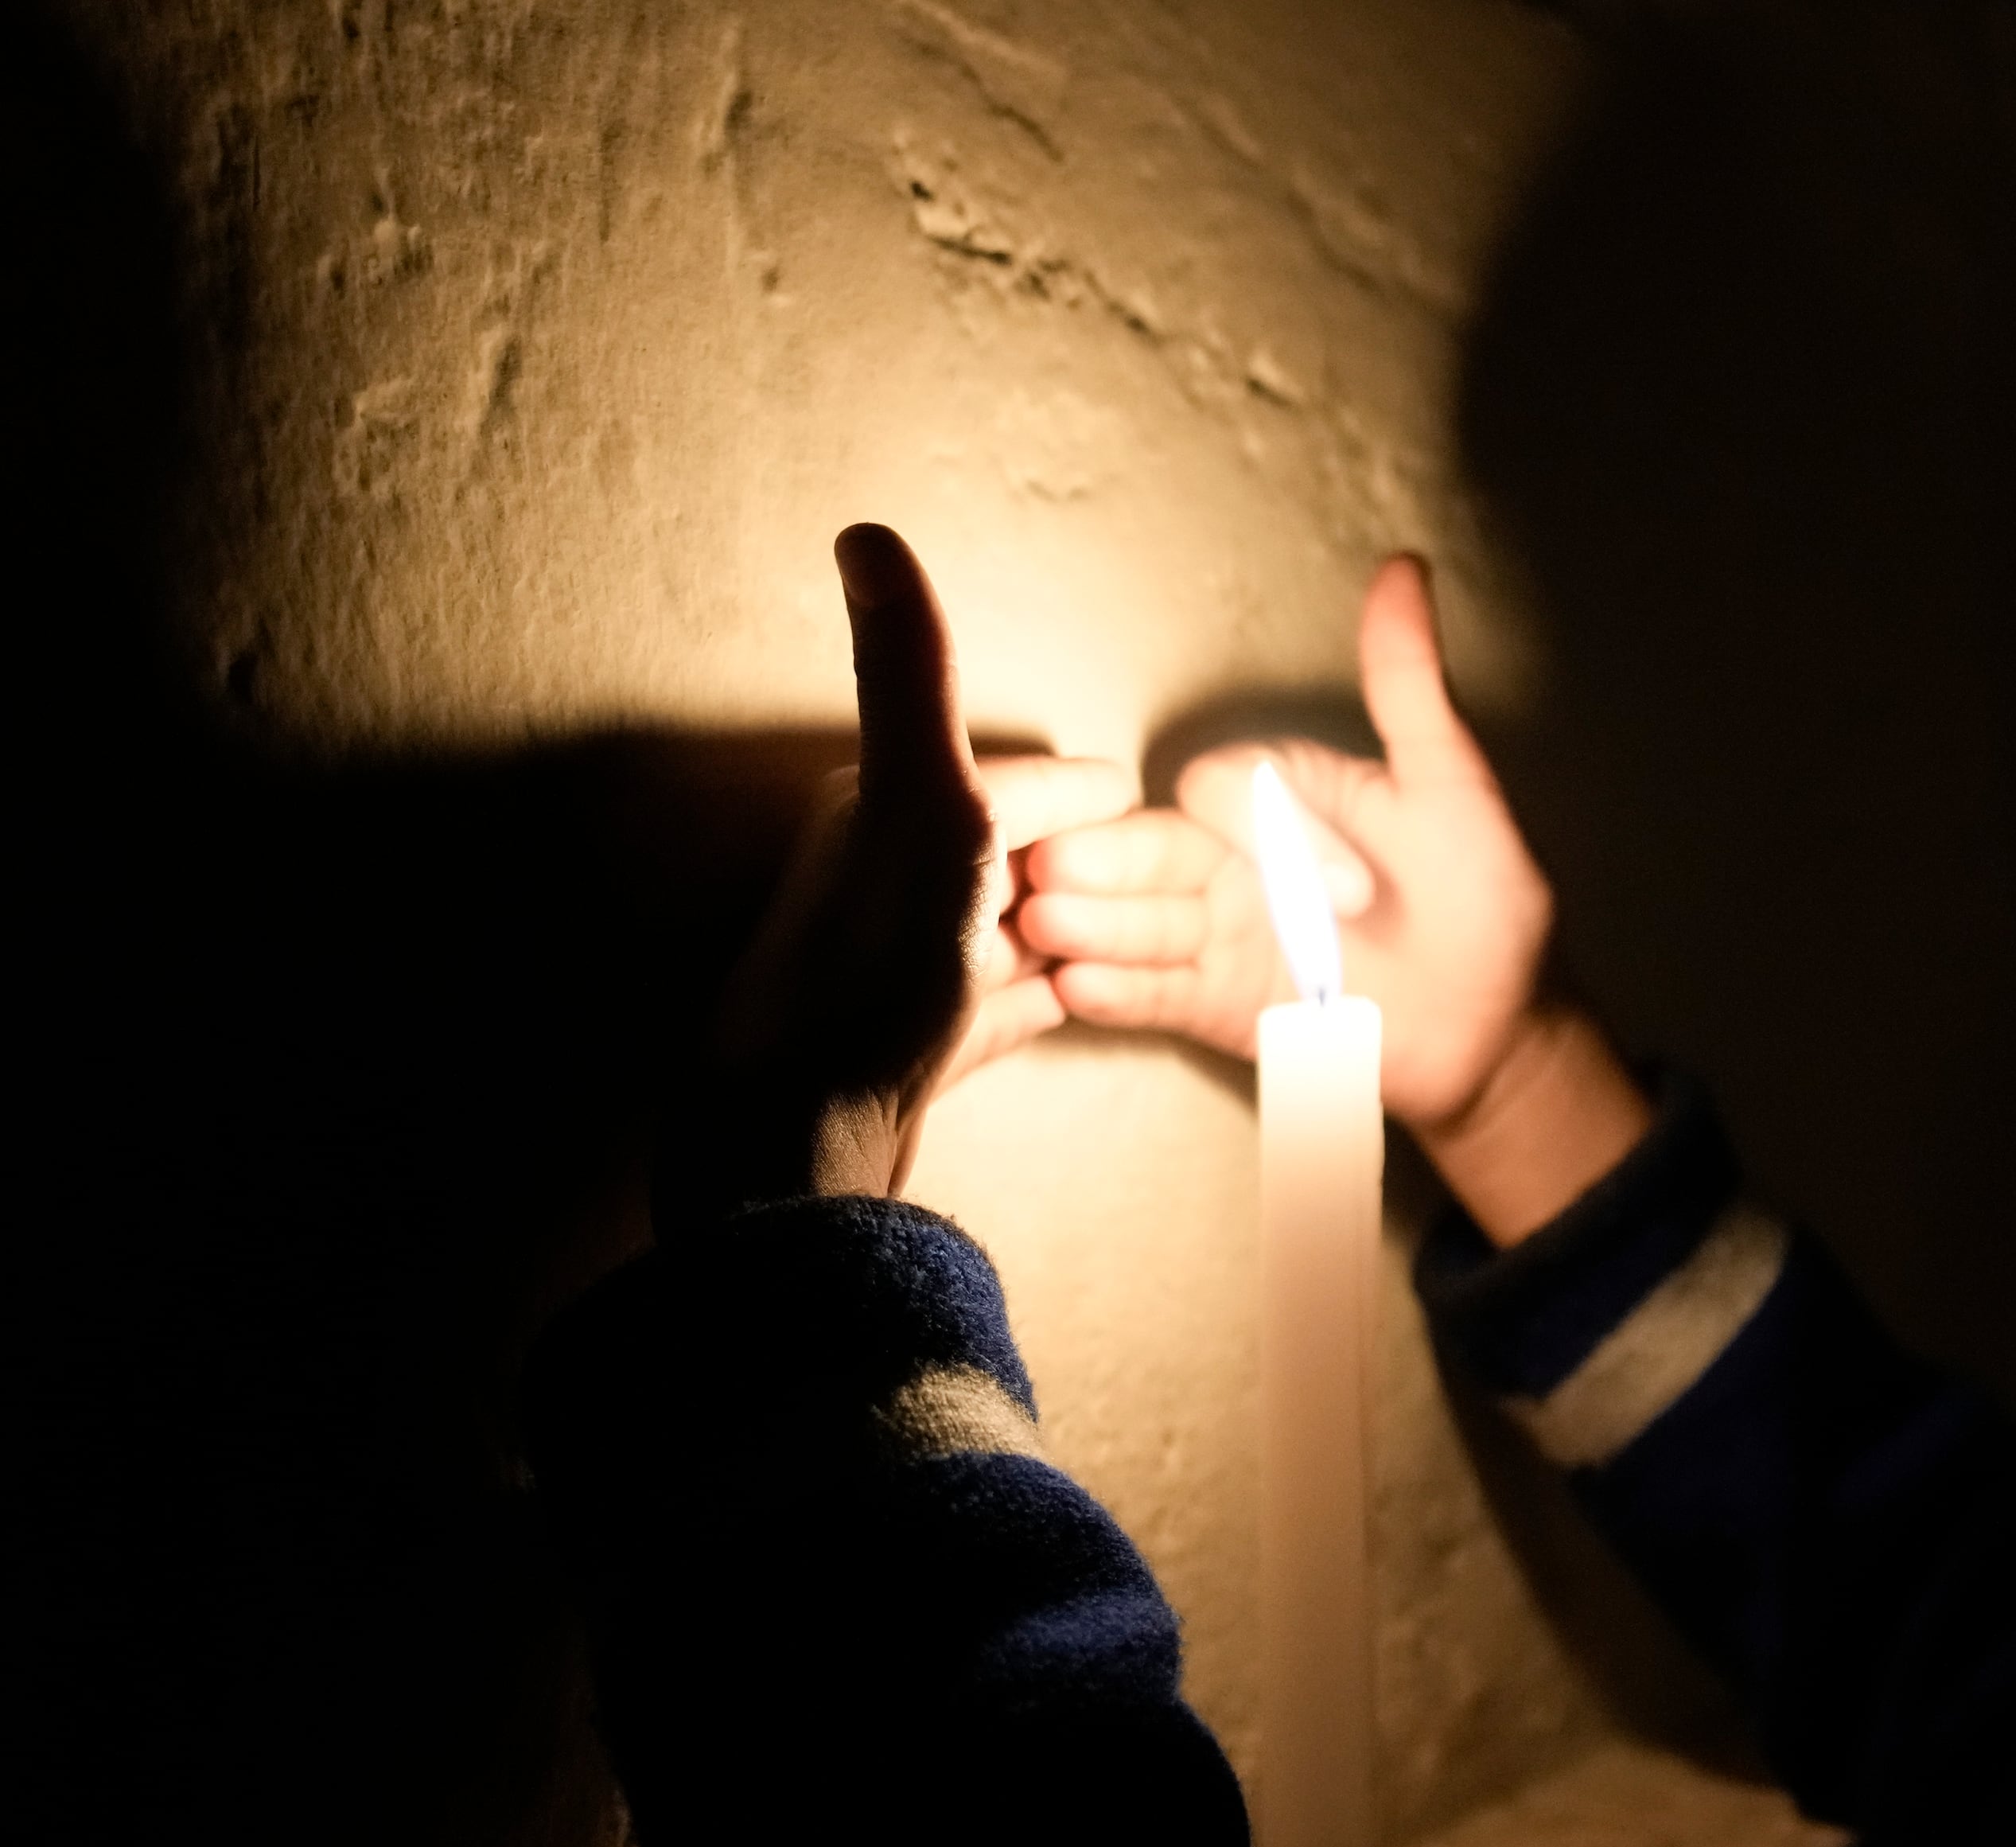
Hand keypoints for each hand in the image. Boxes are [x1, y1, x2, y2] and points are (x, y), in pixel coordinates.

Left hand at [653, 526, 1123, 1227]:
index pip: (1046, 789)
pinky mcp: (930, 1043)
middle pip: (1040, 856)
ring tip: (1153, 939)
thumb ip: (909, 673)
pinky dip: (1056, 996)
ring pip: (1028, 928)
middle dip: (1103, 868)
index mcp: (907, 809)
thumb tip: (865, 529)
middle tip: (1187, 894)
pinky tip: (1083, 1002)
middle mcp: (905, 878)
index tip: (1164, 823)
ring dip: (1086, 929)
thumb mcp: (920, 804)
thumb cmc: (868, 965)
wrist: (808, 1128)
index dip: (1105, 810)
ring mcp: (919, 964)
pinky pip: (1015, 1005)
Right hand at [1020, 554, 1648, 1240]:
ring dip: (1093, 920)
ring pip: (1140, 917)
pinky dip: (1117, 989)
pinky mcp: (1216, 1004)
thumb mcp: (1452, 787)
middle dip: (1109, 861)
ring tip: (1045, 921)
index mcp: (1284, 800)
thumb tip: (1403, 568)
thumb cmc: (1485, 905)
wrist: (1497, 1031)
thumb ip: (1406, 685)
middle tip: (1056, 866)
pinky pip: (1155, 992)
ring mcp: (1222, 933)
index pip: (1230, 790)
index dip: (1272, 832)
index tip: (1357, 893)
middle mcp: (1240, 861)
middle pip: (1153, 849)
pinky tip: (1077, 985)